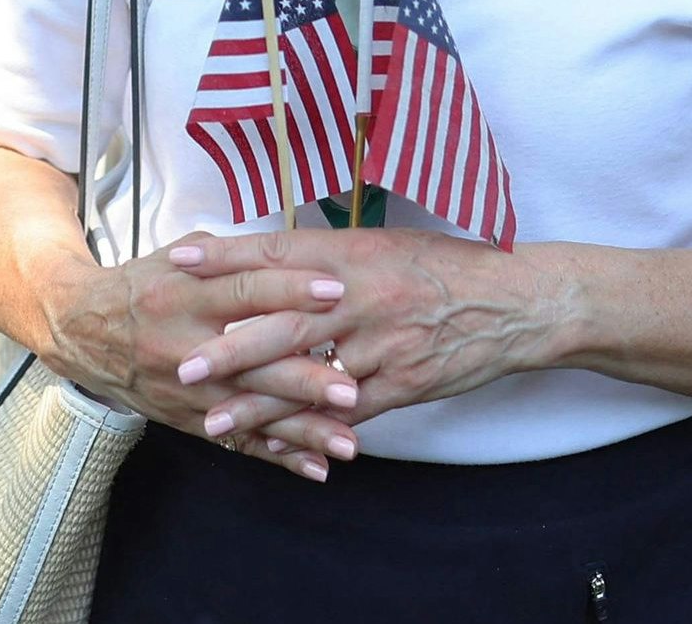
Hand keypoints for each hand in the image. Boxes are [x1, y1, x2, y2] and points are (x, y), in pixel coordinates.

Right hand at [39, 231, 351, 478]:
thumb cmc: (141, 285)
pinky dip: (278, 457)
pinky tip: (316, 467)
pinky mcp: (187, 419)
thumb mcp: (176, 256)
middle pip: (252, 363)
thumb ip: (230, 255)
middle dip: (303, 378)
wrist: (81, 330)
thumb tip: (288, 246)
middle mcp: (185, 344)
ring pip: (251, 413)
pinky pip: (238, 442)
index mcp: (184, 293)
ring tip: (348, 442)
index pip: (243, 291)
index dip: (289, 290)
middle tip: (351, 386)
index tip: (336, 292)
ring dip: (302, 430)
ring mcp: (186, 390)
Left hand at [171, 229, 570, 443]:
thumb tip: (273, 262)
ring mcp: (382, 344)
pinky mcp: (402, 383)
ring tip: (215, 422)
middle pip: (284, 324)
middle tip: (184, 366)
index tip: (178, 263)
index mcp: (353, 253)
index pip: (278, 253)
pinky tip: (278, 446)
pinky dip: (310, 430)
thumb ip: (330, 257)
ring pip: (310, 377)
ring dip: (259, 404)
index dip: (226, 258)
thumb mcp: (385, 245)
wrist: (514, 302)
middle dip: (230, 349)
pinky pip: (348, 413)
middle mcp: (361, 297)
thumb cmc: (445, 266)